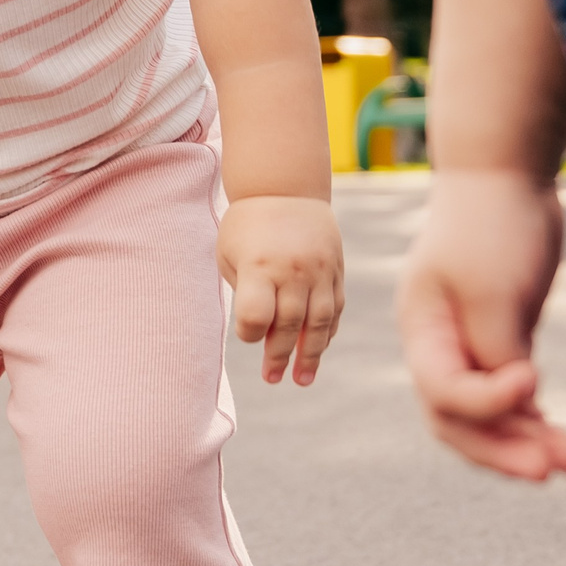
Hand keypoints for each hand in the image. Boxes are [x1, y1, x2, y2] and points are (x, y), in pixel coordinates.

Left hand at [219, 193, 344, 384]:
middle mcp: (292, 270)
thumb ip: (243, 292)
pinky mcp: (335, 269)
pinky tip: (317, 349)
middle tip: (271, 378)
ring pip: (318, 322)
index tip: (247, 333)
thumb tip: (259, 332)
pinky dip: (327, 331)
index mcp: (259, 265)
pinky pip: (335, 308)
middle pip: (289, 324)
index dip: (250, 333)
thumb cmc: (247, 225)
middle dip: (278, 356)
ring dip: (310, 355)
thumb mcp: (230, 253)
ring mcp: (318, 270)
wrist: (285, 187)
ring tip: (301, 379)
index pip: (257, 315)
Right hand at [397, 168, 565, 480]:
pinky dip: (534, 419)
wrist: (505, 172)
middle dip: (503, 450)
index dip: (487, 402)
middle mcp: (439, 345)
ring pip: (488, 416)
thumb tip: (519, 398)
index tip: (534, 379)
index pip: (444, 392)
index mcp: (421, 330)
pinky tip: (563, 436)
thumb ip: (496, 347)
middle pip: (458, 421)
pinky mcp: (503, 336)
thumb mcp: (491, 287)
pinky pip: (512, 396)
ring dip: (527, 440)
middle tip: (551, 469)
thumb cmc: (490, 225)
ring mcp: (470, 343)